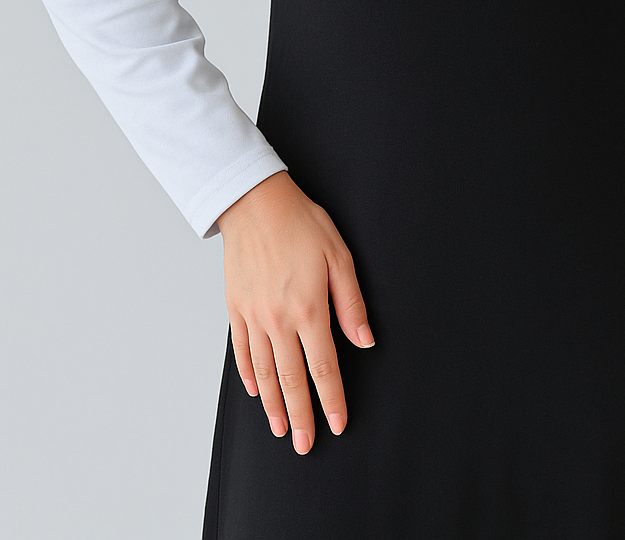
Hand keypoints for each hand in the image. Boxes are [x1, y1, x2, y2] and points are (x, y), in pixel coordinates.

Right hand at [216, 171, 374, 454]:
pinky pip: (243, 352)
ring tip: (282, 429)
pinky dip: (250, 375)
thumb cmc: (300, 223)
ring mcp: (254, 317)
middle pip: (292, 380)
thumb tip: (365, 340)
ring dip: (274, 405)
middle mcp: (279, 320)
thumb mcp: (339, 256)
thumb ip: (352, 303)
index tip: (338, 423)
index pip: (324, 367)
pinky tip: (256, 391)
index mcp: (309, 308)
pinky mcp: (236, 309)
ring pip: (265, 373)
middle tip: (306, 444)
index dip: (332, 399)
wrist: (254, 203)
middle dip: (301, 416)